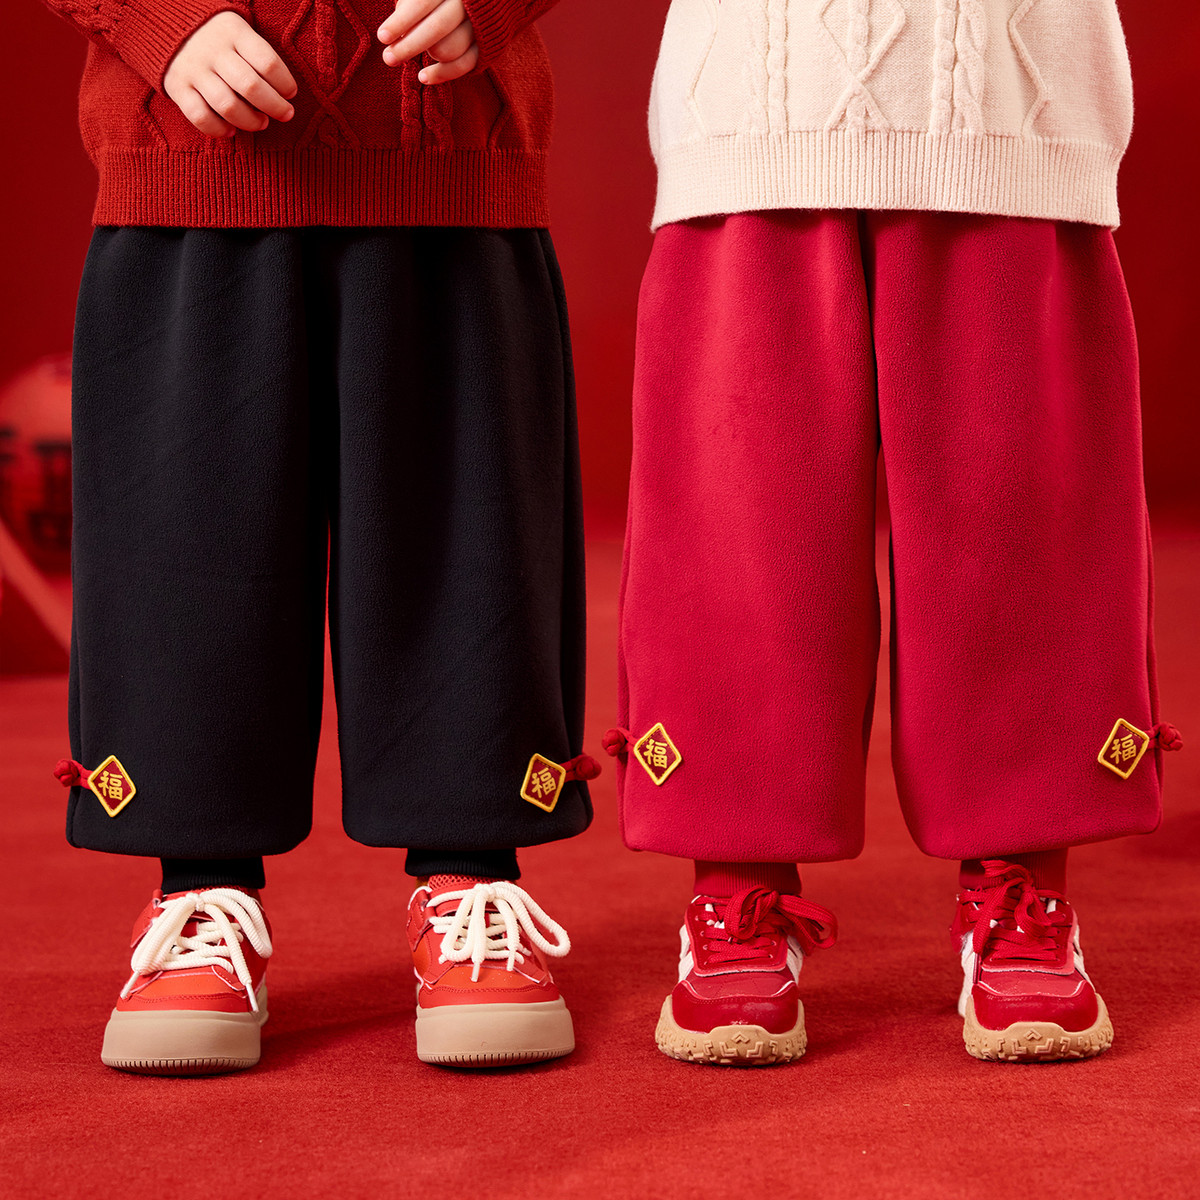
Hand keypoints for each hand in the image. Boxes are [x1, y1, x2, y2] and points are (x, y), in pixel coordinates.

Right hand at [164, 12, 297, 136]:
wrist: (167, 24)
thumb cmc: (219, 37)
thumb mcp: (239, 32)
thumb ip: (258, 56)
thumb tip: (285, 94)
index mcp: (233, 32)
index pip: (267, 62)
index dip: (285, 83)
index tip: (290, 93)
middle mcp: (212, 50)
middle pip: (250, 87)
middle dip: (275, 107)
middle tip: (285, 114)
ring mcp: (193, 69)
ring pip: (228, 106)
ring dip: (251, 121)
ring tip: (261, 122)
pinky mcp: (177, 86)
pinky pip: (200, 116)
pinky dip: (219, 129)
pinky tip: (231, 131)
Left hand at [378, 1, 478, 84]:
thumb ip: (410, 3)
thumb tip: (394, 30)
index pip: (421, 3)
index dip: (401, 22)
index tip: (382, 37)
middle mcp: (468, 4)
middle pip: (436, 29)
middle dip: (409, 46)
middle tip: (388, 59)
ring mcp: (480, 26)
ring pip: (450, 49)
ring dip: (427, 55)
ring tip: (413, 53)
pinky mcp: (488, 46)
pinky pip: (465, 65)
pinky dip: (443, 74)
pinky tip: (423, 77)